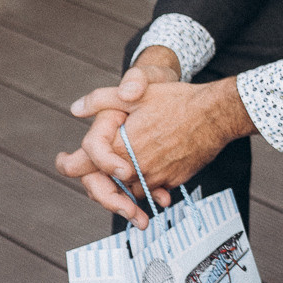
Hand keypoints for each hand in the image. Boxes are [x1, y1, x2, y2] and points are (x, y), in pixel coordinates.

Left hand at [61, 68, 251, 221]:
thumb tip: (75, 109)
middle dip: (99, 181)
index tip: (63, 160)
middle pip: (104, 186)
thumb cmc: (179, 101)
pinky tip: (155, 166)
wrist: (218, 114)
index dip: (65, 164)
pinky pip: (154, 187)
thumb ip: (102, 100)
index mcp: (119, 148)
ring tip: (126, 169)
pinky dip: (151, 183)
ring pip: (130, 188)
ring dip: (125, 183)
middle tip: (98, 173)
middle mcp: (134, 169)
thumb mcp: (138, 94)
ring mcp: (155, 177)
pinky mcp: (174, 180)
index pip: (79, 168)